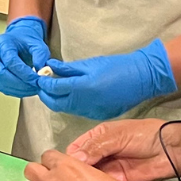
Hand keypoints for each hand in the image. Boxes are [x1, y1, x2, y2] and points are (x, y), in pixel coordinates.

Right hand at [0, 16, 49, 96]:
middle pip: (2, 74)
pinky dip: (16, 92)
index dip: (24, 73)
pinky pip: (2, 88)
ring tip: (34, 89)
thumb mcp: (37, 44)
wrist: (17, 42)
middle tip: (36, 87)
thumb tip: (41, 72)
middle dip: (21, 84)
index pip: (11, 61)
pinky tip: (27, 89)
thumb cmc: (26, 43)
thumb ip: (41, 55)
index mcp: (2, 43)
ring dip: (19, 90)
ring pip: (1, 84)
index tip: (37, 80)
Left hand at [37, 39, 174, 119]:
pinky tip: (73, 94)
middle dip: (46, 94)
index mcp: (82, 88)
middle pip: (55, 104)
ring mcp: (91, 112)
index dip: (44, 82)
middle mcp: (84, 104)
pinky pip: (78, 111)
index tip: (39, 76)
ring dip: (58, 99)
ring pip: (66, 109)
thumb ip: (68, 68)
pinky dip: (70, 104)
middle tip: (44, 84)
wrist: (141, 78)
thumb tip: (50, 66)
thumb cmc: (116, 66)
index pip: (54, 88)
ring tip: (57, 87)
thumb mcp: (90, 64)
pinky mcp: (97, 116)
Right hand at [66, 119, 178, 180]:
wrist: (170, 151)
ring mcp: (108, 171)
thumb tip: (74, 159)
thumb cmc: (143, 135)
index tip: (61, 170)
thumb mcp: (116, 136)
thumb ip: (95, 147)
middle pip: (80, 167)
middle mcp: (100, 155)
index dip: (67, 159)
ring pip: (89, 180)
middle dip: (73, 175)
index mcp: (96, 139)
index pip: (75, 150)